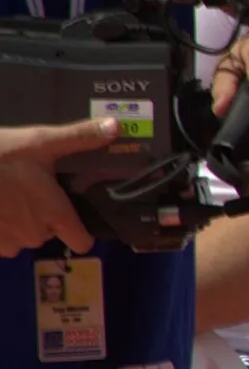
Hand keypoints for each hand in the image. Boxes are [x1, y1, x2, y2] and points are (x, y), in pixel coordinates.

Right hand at [0, 118, 117, 255]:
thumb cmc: (2, 155)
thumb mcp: (41, 141)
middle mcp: (35, 234)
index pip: (82, 241)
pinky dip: (0, 227)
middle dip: (43, 216)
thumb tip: (117, 125)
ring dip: (20, 221)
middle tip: (31, 191)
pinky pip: (2, 241)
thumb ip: (80, 138)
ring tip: (10, 195)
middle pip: (49, 233)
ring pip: (24, 237)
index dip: (81, 232)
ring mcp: (7, 243)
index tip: (75, 216)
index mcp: (55, 214)